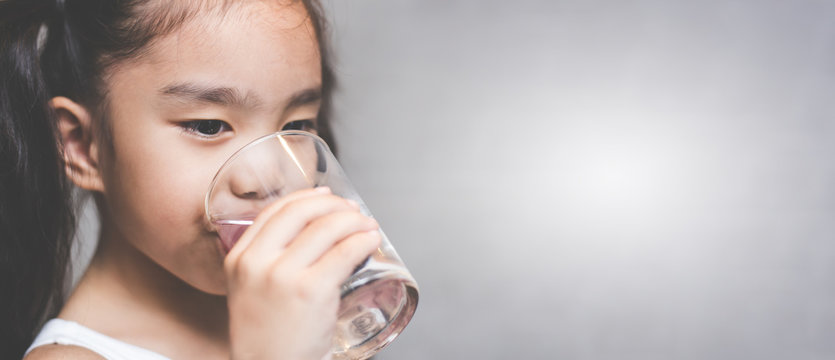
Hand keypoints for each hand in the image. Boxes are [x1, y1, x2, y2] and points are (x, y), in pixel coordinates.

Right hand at [224, 187, 381, 359]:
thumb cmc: (266, 337)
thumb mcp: (250, 291)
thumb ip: (267, 261)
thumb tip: (309, 232)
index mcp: (239, 259)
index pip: (273, 212)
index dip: (304, 197)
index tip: (324, 195)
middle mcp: (257, 262)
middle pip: (301, 212)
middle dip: (334, 205)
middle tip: (352, 210)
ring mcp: (284, 275)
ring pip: (327, 228)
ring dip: (354, 220)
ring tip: (367, 225)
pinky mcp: (311, 290)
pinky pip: (344, 252)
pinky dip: (363, 241)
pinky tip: (371, 240)